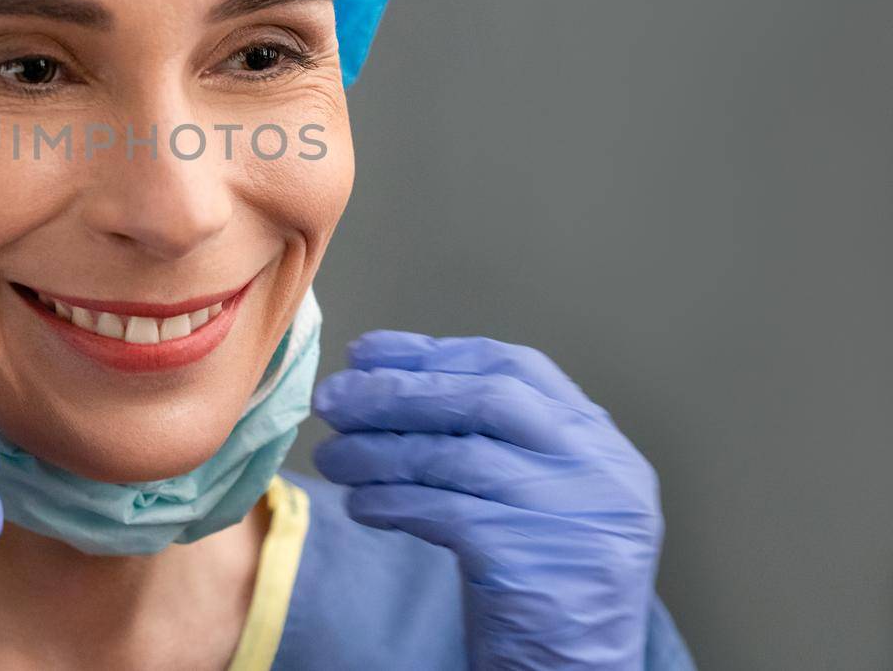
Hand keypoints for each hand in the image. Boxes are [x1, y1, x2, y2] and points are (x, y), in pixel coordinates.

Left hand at [311, 331, 663, 669]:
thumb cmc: (538, 578)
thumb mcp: (536, 494)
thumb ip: (488, 437)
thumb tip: (381, 377)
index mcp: (599, 443)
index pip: (515, 367)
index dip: (433, 353)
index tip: (367, 354)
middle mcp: (598, 472)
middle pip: (485, 399)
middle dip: (398, 392)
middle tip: (333, 398)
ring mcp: (572, 517)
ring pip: (455, 458)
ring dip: (378, 452)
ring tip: (332, 458)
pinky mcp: (532, 564)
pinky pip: (443, 515)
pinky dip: (392, 503)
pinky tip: (361, 505)